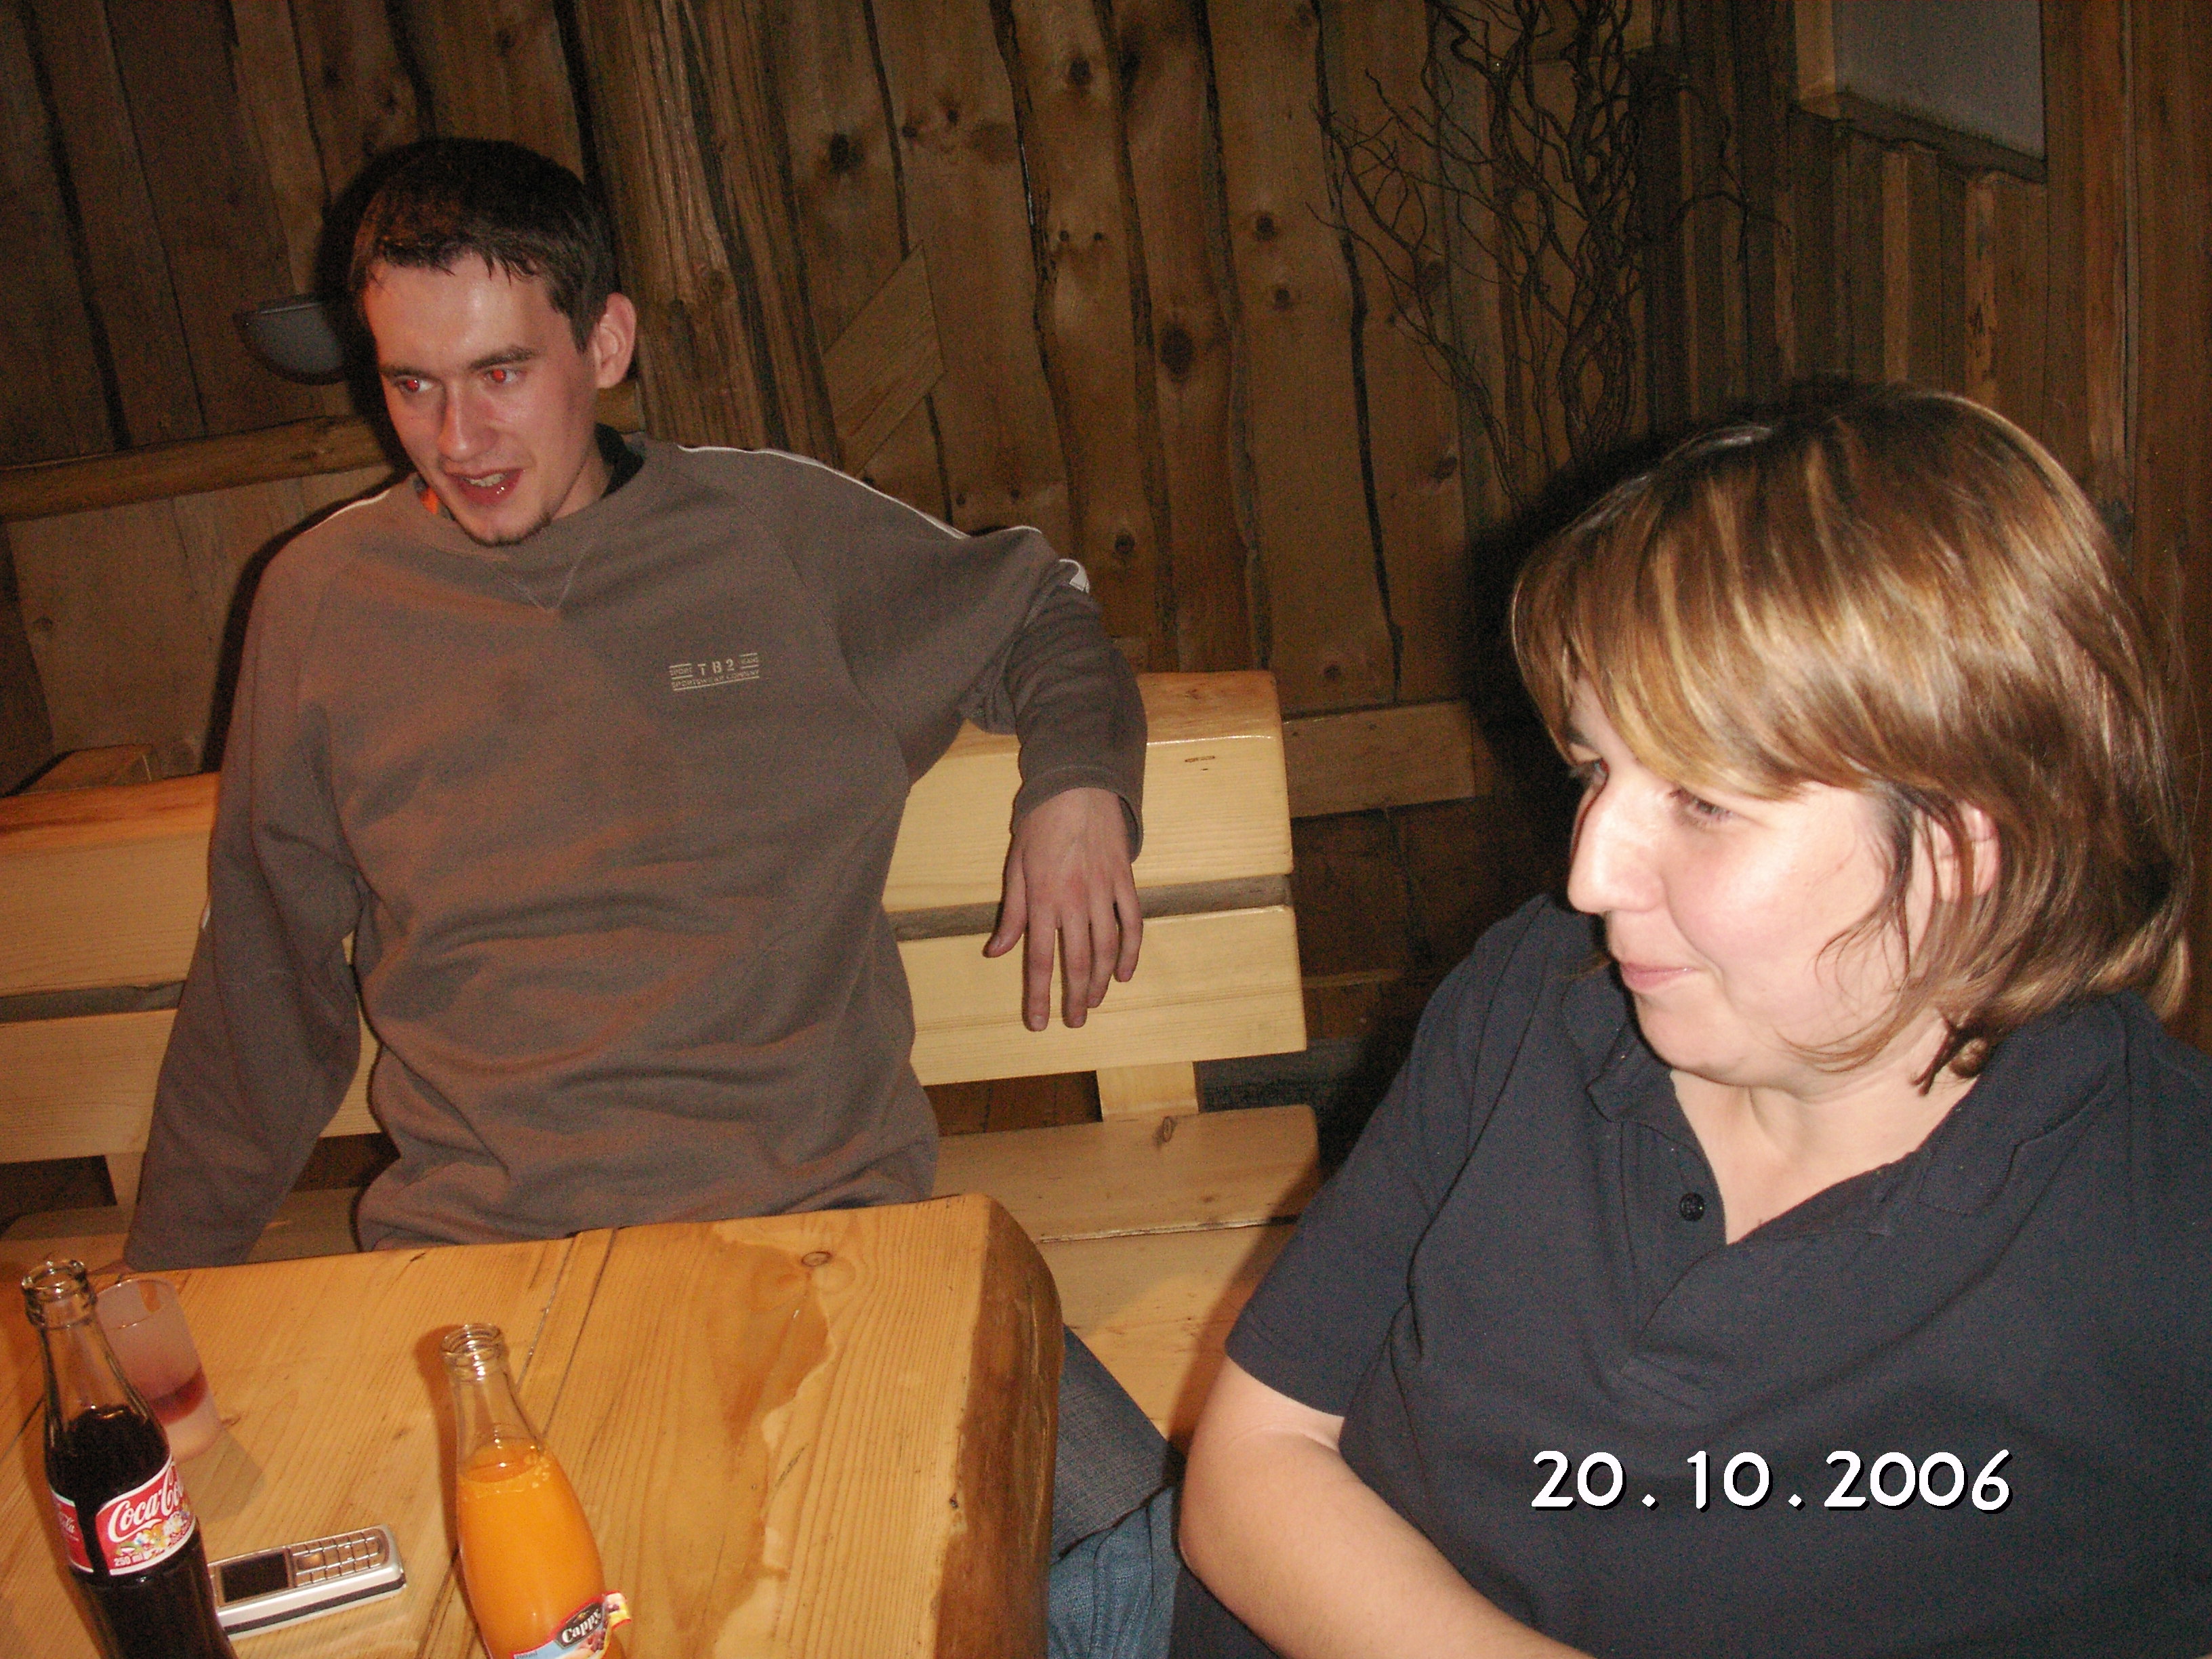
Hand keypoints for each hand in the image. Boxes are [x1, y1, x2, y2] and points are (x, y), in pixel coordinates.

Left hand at [984, 787, 1140, 1029]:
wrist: (1078, 784)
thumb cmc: (1040, 822)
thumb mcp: (1015, 865)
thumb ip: (1011, 913)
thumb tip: (996, 951)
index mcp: (1043, 898)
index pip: (1039, 959)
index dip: (1039, 995)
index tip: (1039, 1023)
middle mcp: (1076, 900)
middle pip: (1078, 962)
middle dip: (1075, 998)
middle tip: (1073, 1022)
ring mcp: (1104, 891)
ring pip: (1107, 948)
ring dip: (1101, 981)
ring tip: (1093, 1003)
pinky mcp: (1125, 881)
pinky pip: (1132, 924)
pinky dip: (1131, 952)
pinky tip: (1124, 973)